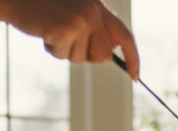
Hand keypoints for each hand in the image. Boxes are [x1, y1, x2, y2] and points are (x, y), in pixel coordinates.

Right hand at [8, 0, 140, 78]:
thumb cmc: (43, 10)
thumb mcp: (73, 14)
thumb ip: (93, 29)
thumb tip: (108, 55)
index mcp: (99, 7)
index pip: (126, 37)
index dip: (133, 59)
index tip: (135, 77)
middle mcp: (94, 11)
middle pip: (103, 56)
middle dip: (85, 56)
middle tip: (66, 40)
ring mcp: (81, 20)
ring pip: (83, 59)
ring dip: (66, 52)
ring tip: (52, 32)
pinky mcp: (66, 29)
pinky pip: (65, 56)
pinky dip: (53, 50)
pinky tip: (45, 34)